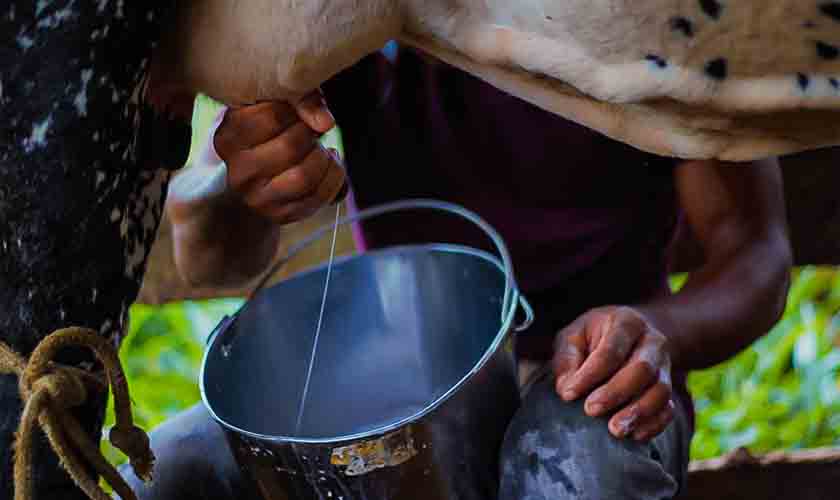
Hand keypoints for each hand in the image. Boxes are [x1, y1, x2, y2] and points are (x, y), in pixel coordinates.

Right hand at [213, 91, 346, 223]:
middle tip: (312, 131)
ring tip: (321, 150)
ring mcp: (258, 198)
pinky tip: (328, 166)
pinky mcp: (281, 215)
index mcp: (229, 138)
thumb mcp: (269, 108)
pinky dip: (334, 176)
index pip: (273, 115)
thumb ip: (297, 100)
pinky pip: (319, 195)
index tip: (299, 111)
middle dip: (312, 134)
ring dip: (324, 159)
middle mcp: (239, 171)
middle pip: (292, 145)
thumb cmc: (266, 133)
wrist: (251, 181)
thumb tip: (325, 121)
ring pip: (305, 176)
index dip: (297, 109)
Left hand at [552, 306, 673, 440]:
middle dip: (616, 393)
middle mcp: (652, 342)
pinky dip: (654, 424)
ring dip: (638, 413)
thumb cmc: (594, 336)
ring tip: (615, 430)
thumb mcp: (574, 335)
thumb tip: (566, 389)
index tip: (569, 394)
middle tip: (591, 410)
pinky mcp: (670, 388)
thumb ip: (567, 358)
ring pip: (661, 391)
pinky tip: (634, 435)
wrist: (630, 335)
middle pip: (642, 369)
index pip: (611, 350)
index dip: (590, 374)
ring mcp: (665, 366)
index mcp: (626, 323)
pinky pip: (669, 408)